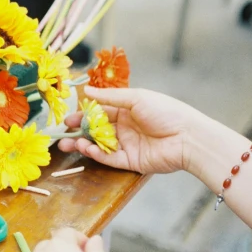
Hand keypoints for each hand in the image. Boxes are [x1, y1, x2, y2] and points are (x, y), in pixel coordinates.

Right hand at [59, 87, 223, 174]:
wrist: (188, 137)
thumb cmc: (165, 111)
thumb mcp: (136, 98)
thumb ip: (109, 97)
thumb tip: (86, 90)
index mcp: (126, 110)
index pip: (99, 112)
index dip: (82, 115)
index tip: (67, 119)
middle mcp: (124, 127)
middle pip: (96, 130)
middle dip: (78, 132)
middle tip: (63, 135)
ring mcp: (127, 145)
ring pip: (99, 146)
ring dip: (84, 144)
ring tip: (70, 144)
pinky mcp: (130, 161)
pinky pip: (109, 158)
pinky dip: (97, 154)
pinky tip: (87, 149)